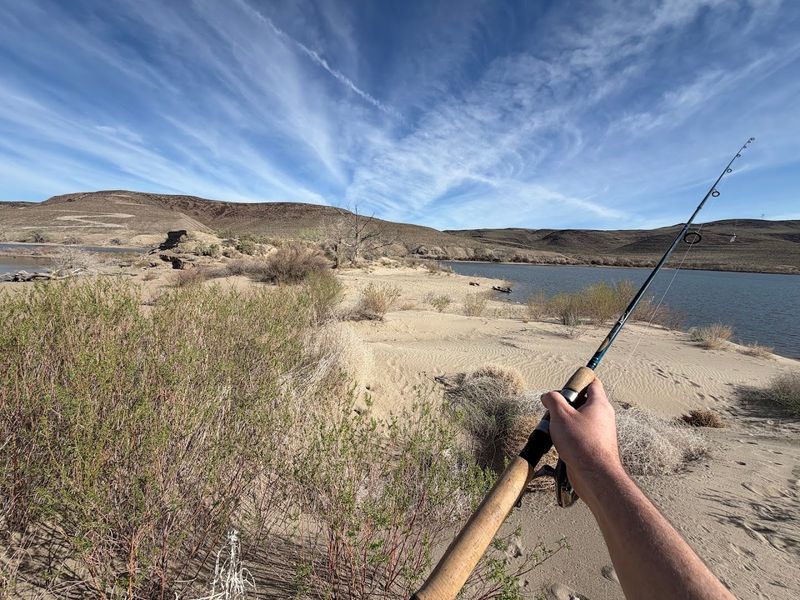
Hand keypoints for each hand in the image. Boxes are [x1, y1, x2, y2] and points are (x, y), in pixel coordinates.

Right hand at [541, 378, 624, 505]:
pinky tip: (560, 444)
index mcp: (599, 404)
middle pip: (584, 402)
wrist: (595, 475)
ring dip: (566, 423)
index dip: (577, 382)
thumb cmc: (581, 443)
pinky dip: (570, 437)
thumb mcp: (561, 415)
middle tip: (554, 411)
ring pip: (580, 420)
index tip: (564, 388)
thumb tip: (548, 396)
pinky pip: (581, 435)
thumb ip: (553, 400)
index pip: (592, 383)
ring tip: (555, 429)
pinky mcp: (596, 447)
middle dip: (566, 405)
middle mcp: (603, 417)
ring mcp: (601, 433)